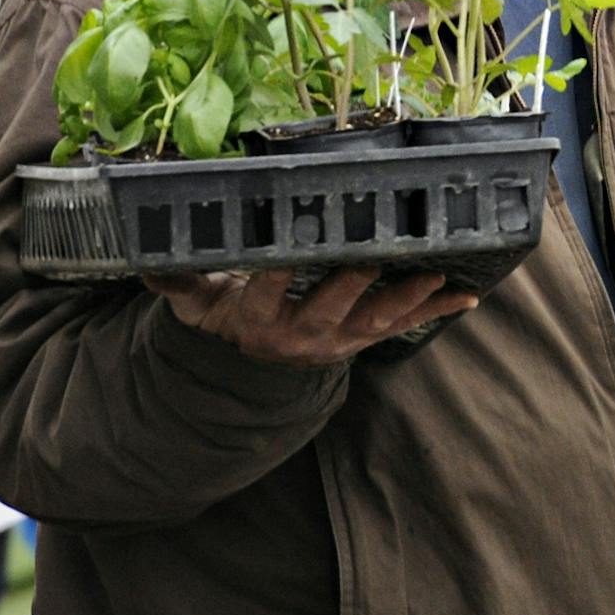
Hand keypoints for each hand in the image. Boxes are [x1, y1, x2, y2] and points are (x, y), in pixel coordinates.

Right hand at [144, 267, 478, 366]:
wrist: (255, 371)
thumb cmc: (226, 320)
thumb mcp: (195, 304)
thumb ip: (176, 279)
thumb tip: (143, 256)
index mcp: (257, 319)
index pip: (266, 290)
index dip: (277, 268)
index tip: (290, 243)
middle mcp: (302, 333)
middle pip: (331, 303)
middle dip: (355, 277)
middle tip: (377, 248)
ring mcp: (341, 338)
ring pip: (378, 317)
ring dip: (409, 295)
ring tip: (436, 273)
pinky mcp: (367, 338)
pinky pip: (406, 325)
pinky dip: (438, 309)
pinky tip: (470, 296)